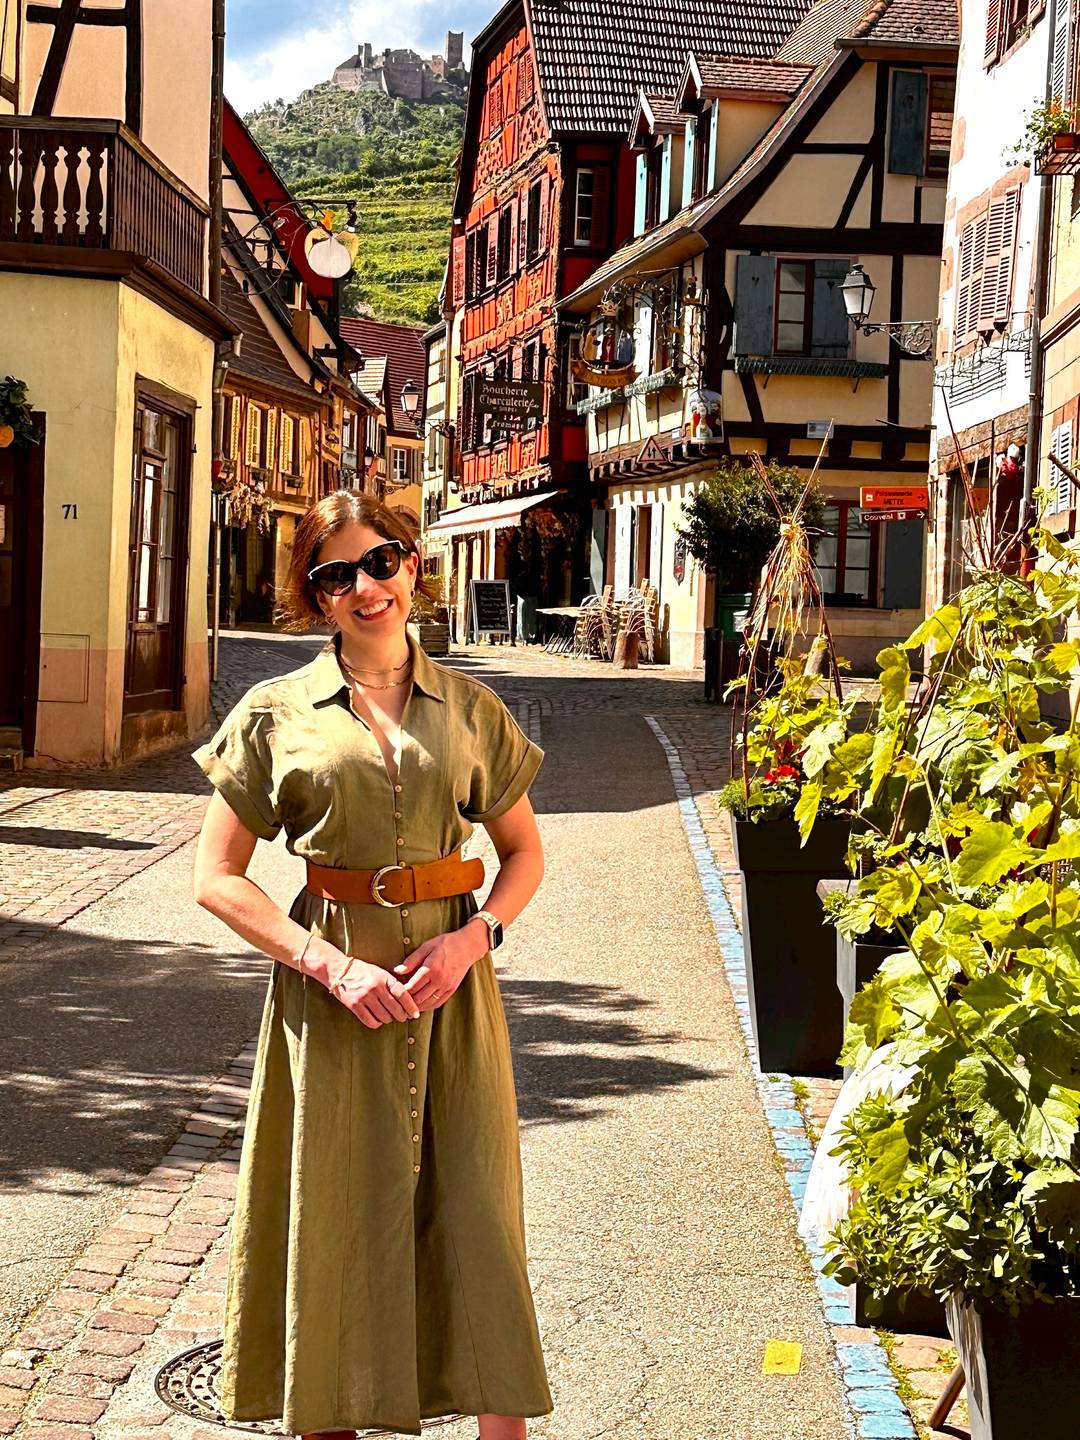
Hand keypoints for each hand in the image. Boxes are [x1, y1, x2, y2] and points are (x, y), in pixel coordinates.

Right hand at [304, 937, 419, 1027]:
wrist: (338, 970)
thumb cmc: (362, 971)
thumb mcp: (380, 972)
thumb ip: (392, 984)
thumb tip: (408, 1000)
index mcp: (384, 978)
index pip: (402, 994)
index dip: (411, 1006)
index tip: (415, 1013)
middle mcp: (375, 988)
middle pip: (396, 1009)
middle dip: (402, 1016)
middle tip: (404, 1017)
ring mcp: (364, 997)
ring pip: (384, 1017)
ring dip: (389, 1019)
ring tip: (389, 1016)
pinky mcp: (354, 1006)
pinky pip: (371, 1022)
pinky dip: (377, 1023)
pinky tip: (378, 1018)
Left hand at [393, 920, 487, 1010]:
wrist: (468, 947)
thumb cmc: (446, 944)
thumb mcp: (427, 946)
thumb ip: (412, 960)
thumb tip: (397, 971)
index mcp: (431, 969)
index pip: (412, 987)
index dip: (401, 992)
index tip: (394, 992)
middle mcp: (439, 980)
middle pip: (419, 998)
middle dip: (407, 1002)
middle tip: (398, 1002)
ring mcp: (447, 986)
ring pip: (428, 1003)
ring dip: (417, 1006)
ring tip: (407, 1006)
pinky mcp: (452, 990)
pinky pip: (438, 1003)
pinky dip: (428, 1006)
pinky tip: (421, 1005)